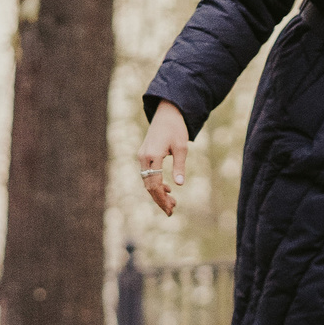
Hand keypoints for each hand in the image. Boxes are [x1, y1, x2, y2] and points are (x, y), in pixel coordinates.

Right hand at [138, 102, 190, 217]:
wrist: (167, 114)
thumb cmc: (176, 129)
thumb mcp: (181, 147)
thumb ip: (179, 166)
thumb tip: (179, 185)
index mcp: (153, 155)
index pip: (155, 183)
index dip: (162, 198)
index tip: (171, 209)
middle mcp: (143, 157)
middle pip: (149, 185)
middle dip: (160, 199)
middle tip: (172, 210)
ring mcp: (142, 156)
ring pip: (147, 181)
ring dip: (158, 193)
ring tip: (172, 203)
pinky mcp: (144, 155)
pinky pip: (147, 174)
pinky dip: (156, 184)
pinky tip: (167, 189)